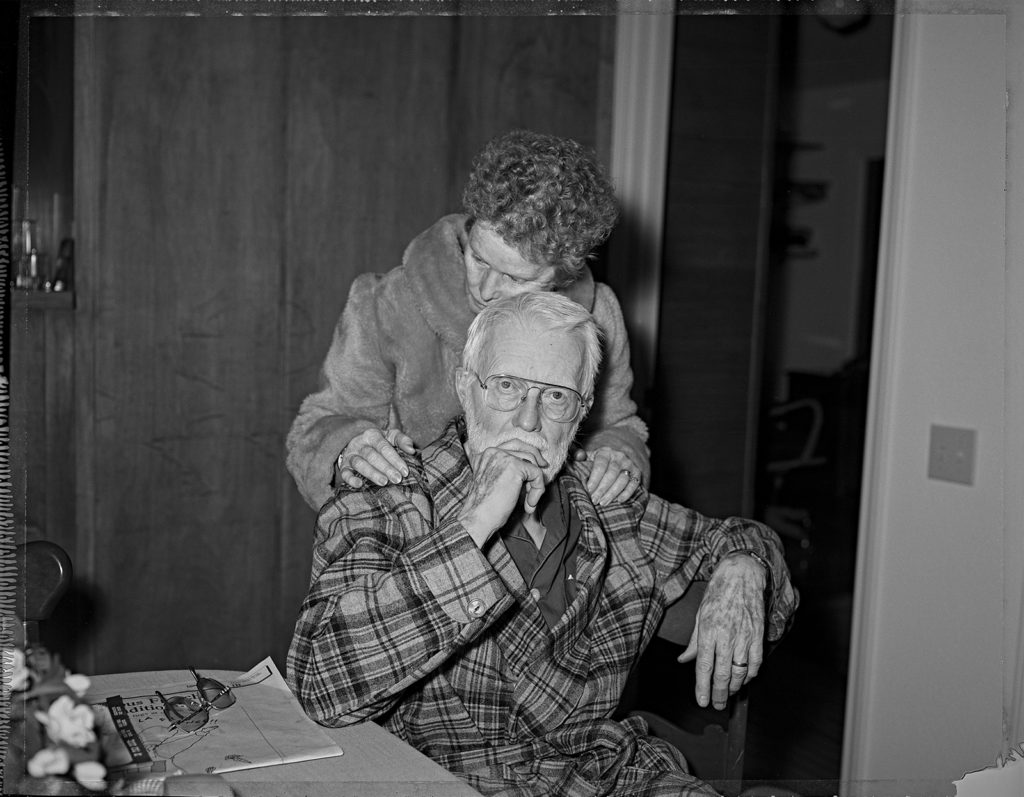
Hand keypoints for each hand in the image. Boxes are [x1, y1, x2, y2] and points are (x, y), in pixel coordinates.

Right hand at [337, 428, 415, 487]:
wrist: (358, 443)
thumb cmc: (380, 442)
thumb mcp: (391, 436)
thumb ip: (402, 440)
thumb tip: (411, 449)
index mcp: (372, 435)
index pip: (384, 446)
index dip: (395, 459)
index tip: (405, 471)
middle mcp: (359, 444)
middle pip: (372, 455)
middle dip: (386, 468)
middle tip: (397, 479)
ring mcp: (350, 455)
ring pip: (359, 463)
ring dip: (372, 473)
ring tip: (384, 482)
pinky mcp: (344, 466)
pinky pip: (345, 473)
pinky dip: (351, 479)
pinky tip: (360, 485)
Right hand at [458, 442, 547, 547]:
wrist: (478, 519)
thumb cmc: (485, 508)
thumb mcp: (495, 483)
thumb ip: (508, 471)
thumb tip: (533, 467)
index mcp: (485, 455)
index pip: (512, 446)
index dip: (526, 455)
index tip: (536, 465)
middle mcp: (493, 452)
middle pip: (524, 448)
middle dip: (536, 460)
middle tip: (544, 469)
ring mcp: (503, 457)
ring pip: (532, 463)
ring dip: (535, 484)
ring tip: (529, 501)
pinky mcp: (514, 466)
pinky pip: (536, 473)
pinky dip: (538, 490)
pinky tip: (529, 504)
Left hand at [573, 446, 641, 505]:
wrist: (616, 459)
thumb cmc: (598, 462)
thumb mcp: (589, 457)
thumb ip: (579, 455)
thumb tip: (578, 456)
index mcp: (605, 452)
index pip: (601, 464)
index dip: (595, 478)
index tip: (589, 489)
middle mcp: (619, 456)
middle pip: (612, 473)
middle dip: (602, 489)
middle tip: (595, 500)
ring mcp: (629, 464)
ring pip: (622, 480)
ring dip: (613, 493)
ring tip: (603, 502)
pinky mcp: (637, 473)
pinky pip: (634, 484)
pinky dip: (627, 493)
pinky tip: (619, 500)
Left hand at [677, 554, 765, 709]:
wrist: (742, 576)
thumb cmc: (718, 593)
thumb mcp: (700, 614)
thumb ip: (694, 641)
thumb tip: (684, 660)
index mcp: (709, 630)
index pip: (704, 666)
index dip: (702, 687)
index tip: (701, 701)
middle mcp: (727, 636)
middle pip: (722, 674)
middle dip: (719, 694)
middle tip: (716, 705)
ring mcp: (745, 637)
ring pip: (740, 672)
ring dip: (734, 687)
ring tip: (728, 694)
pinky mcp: (758, 635)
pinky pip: (755, 662)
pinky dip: (750, 675)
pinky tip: (744, 679)